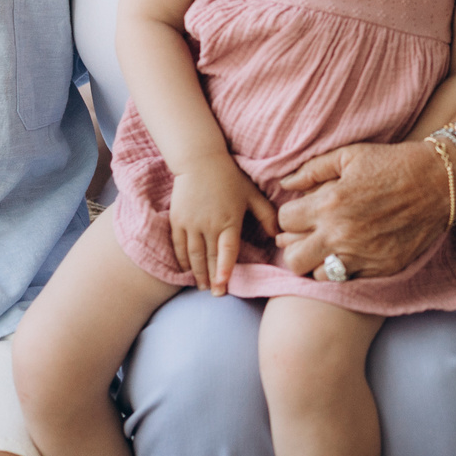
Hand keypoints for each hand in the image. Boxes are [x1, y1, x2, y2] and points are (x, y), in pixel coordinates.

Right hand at [169, 158, 278, 293]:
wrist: (199, 161)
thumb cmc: (229, 177)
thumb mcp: (252, 194)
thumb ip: (266, 215)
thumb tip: (277, 235)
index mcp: (229, 220)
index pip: (227, 250)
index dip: (224, 269)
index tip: (223, 285)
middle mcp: (208, 225)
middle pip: (209, 258)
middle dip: (212, 278)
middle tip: (216, 294)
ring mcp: (191, 224)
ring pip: (193, 255)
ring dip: (197, 273)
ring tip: (202, 286)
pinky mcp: (177, 221)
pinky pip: (179, 246)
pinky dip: (182, 260)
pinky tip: (186, 270)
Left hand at [273, 141, 452, 281]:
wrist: (439, 182)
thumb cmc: (393, 163)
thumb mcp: (350, 155)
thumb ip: (313, 170)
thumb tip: (286, 183)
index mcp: (328, 204)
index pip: (284, 222)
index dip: (290, 216)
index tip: (302, 213)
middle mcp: (340, 235)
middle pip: (292, 258)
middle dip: (294, 246)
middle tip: (308, 235)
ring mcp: (361, 256)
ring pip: (316, 276)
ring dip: (318, 261)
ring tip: (329, 246)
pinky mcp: (380, 269)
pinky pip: (347, 281)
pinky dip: (344, 270)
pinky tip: (351, 254)